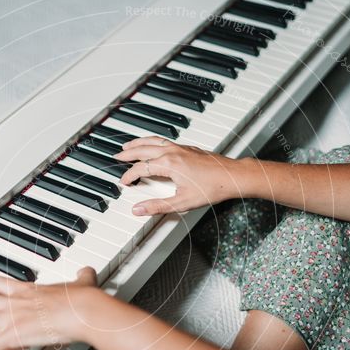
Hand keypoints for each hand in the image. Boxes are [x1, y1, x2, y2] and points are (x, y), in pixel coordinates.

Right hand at [116, 137, 252, 214]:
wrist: (233, 176)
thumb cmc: (212, 187)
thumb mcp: (182, 202)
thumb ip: (158, 206)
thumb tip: (138, 209)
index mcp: (168, 164)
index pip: (141, 168)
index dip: (129, 176)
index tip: (124, 183)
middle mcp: (172, 152)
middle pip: (143, 149)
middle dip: (128, 154)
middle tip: (117, 157)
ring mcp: (180, 148)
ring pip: (153, 141)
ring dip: (138, 143)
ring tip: (128, 146)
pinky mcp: (187, 148)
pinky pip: (163, 140)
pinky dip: (151, 141)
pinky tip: (152, 145)